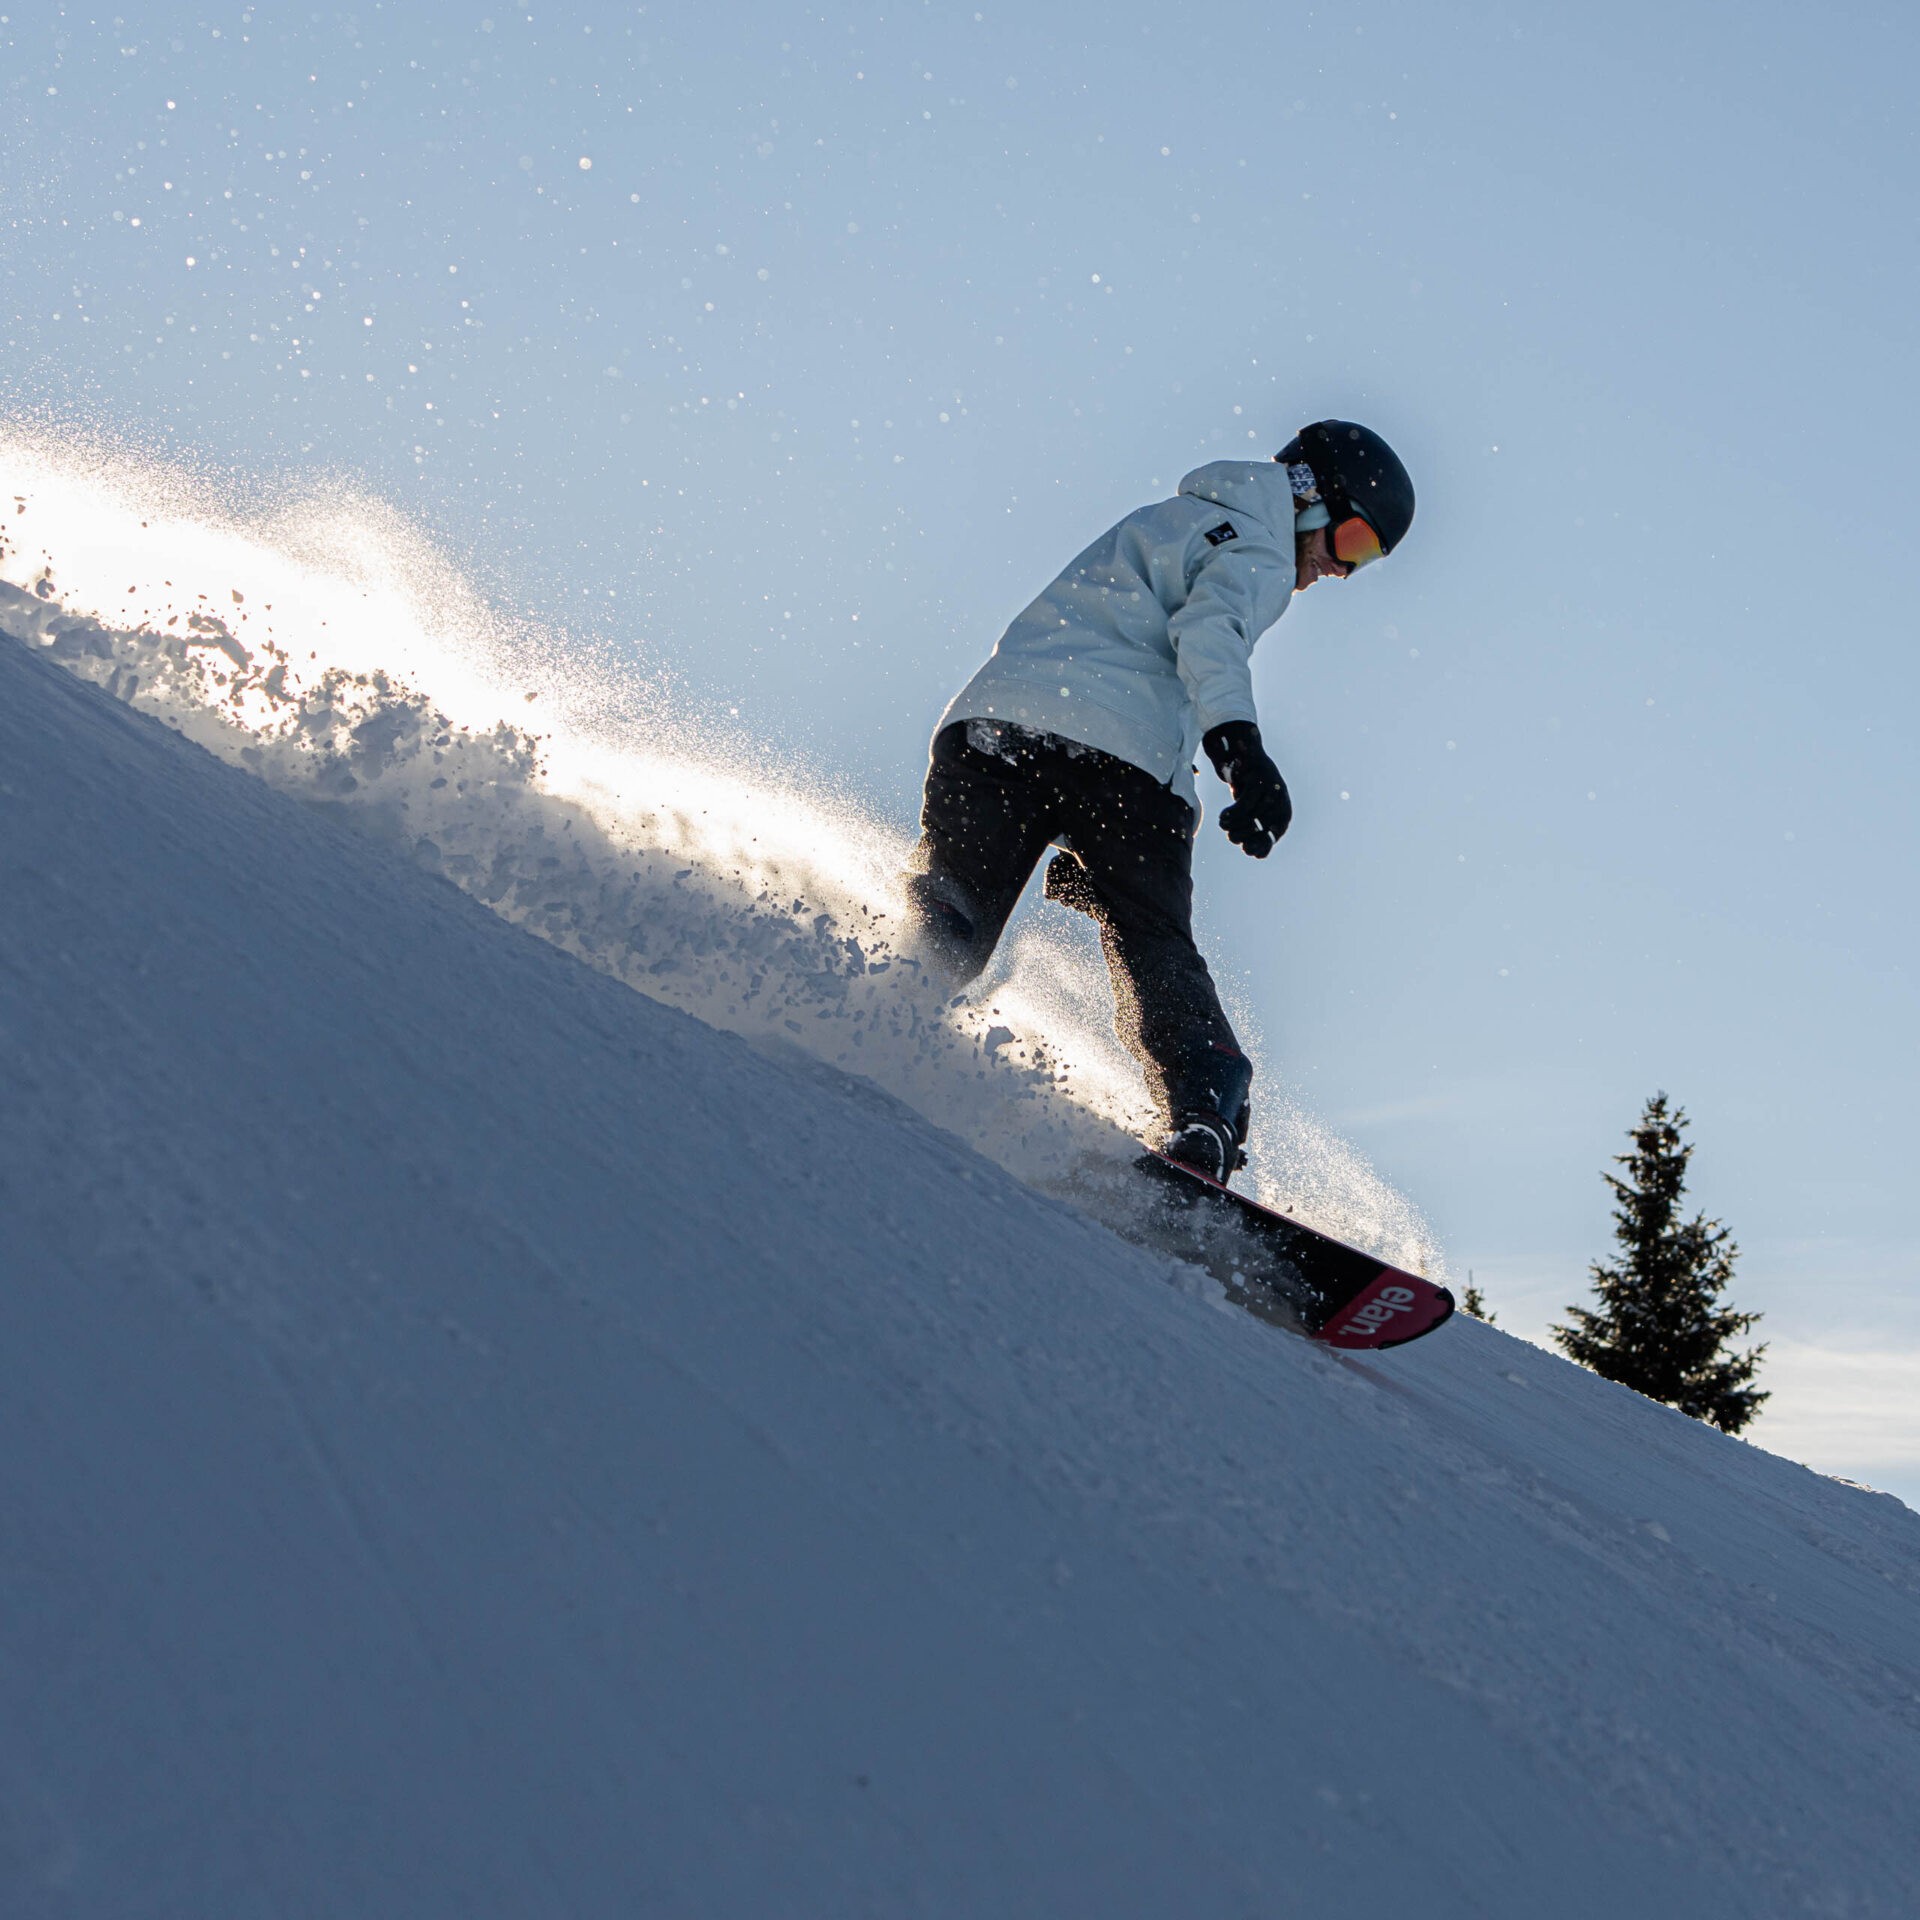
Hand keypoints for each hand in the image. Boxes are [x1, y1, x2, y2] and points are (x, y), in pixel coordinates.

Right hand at [1203, 721, 1291, 858]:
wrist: (1242, 758)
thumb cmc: (1247, 791)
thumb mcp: (1253, 813)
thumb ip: (1255, 831)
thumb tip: (1256, 854)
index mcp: (1282, 812)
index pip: (1274, 836)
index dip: (1260, 846)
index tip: (1246, 849)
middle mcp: (1281, 801)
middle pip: (1262, 828)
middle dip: (1243, 836)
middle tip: (1230, 837)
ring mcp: (1271, 789)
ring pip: (1252, 817)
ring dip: (1234, 825)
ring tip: (1224, 825)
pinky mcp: (1258, 780)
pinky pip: (1244, 805)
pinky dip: (1232, 815)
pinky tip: (1222, 817)